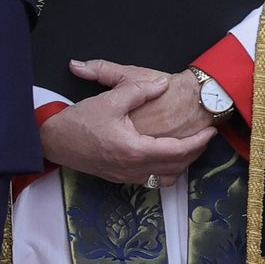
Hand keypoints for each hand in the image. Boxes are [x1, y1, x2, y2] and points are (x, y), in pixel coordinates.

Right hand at [41, 72, 213, 185]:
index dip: (198, 142)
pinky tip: (167, 156)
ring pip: (166, 177)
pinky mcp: (120, 178)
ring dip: (182, 164)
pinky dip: (166, 170)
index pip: (177, 151)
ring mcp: (127, 176)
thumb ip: (138, 90)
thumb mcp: (110, 100)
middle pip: (176, 167)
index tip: (210, 131)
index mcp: (135, 150)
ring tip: (191, 147)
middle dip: (195, 153)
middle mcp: (134, 168)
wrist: (54, 142)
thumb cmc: (79, 122)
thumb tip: (161, 84)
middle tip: (206, 138)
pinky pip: (152, 179)